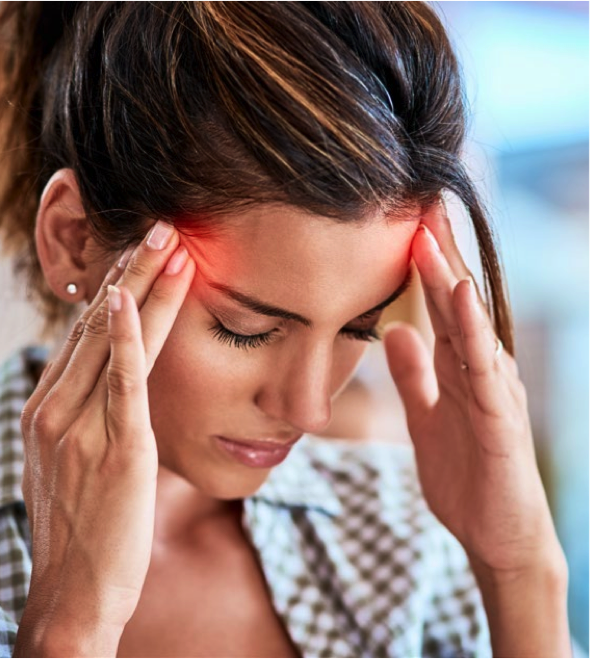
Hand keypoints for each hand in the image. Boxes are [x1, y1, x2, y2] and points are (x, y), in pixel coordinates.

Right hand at [15, 222, 194, 655]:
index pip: (85, 333)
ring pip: (113, 341)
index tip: (139, 254)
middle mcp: (56, 409)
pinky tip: (133, 300)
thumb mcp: (72, 462)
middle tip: (160, 227)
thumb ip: (86, 418)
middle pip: (98, 324)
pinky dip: (128, 338)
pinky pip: (120, 383)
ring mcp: (80, 427)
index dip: (115, 288)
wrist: (74, 593)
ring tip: (170, 244)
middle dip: (131, 271)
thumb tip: (110, 385)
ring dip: (142, 287)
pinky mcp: (114, 449)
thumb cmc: (82, 528)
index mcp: (48, 409)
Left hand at [383, 202, 565, 578]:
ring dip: (451, 279)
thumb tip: (393, 331)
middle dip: (438, 255)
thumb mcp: (426, 417)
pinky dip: (472, 331)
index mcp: (461, 368)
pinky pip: (484, 369)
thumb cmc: (466, 474)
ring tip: (432, 236)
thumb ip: (413, 376)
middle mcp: (482, 370)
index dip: (423, 266)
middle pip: (456, 303)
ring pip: (470, 325)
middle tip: (417, 205)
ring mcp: (495, 392)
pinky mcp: (501, 420)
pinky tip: (460, 298)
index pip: (440, 306)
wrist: (496, 535)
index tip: (402, 225)